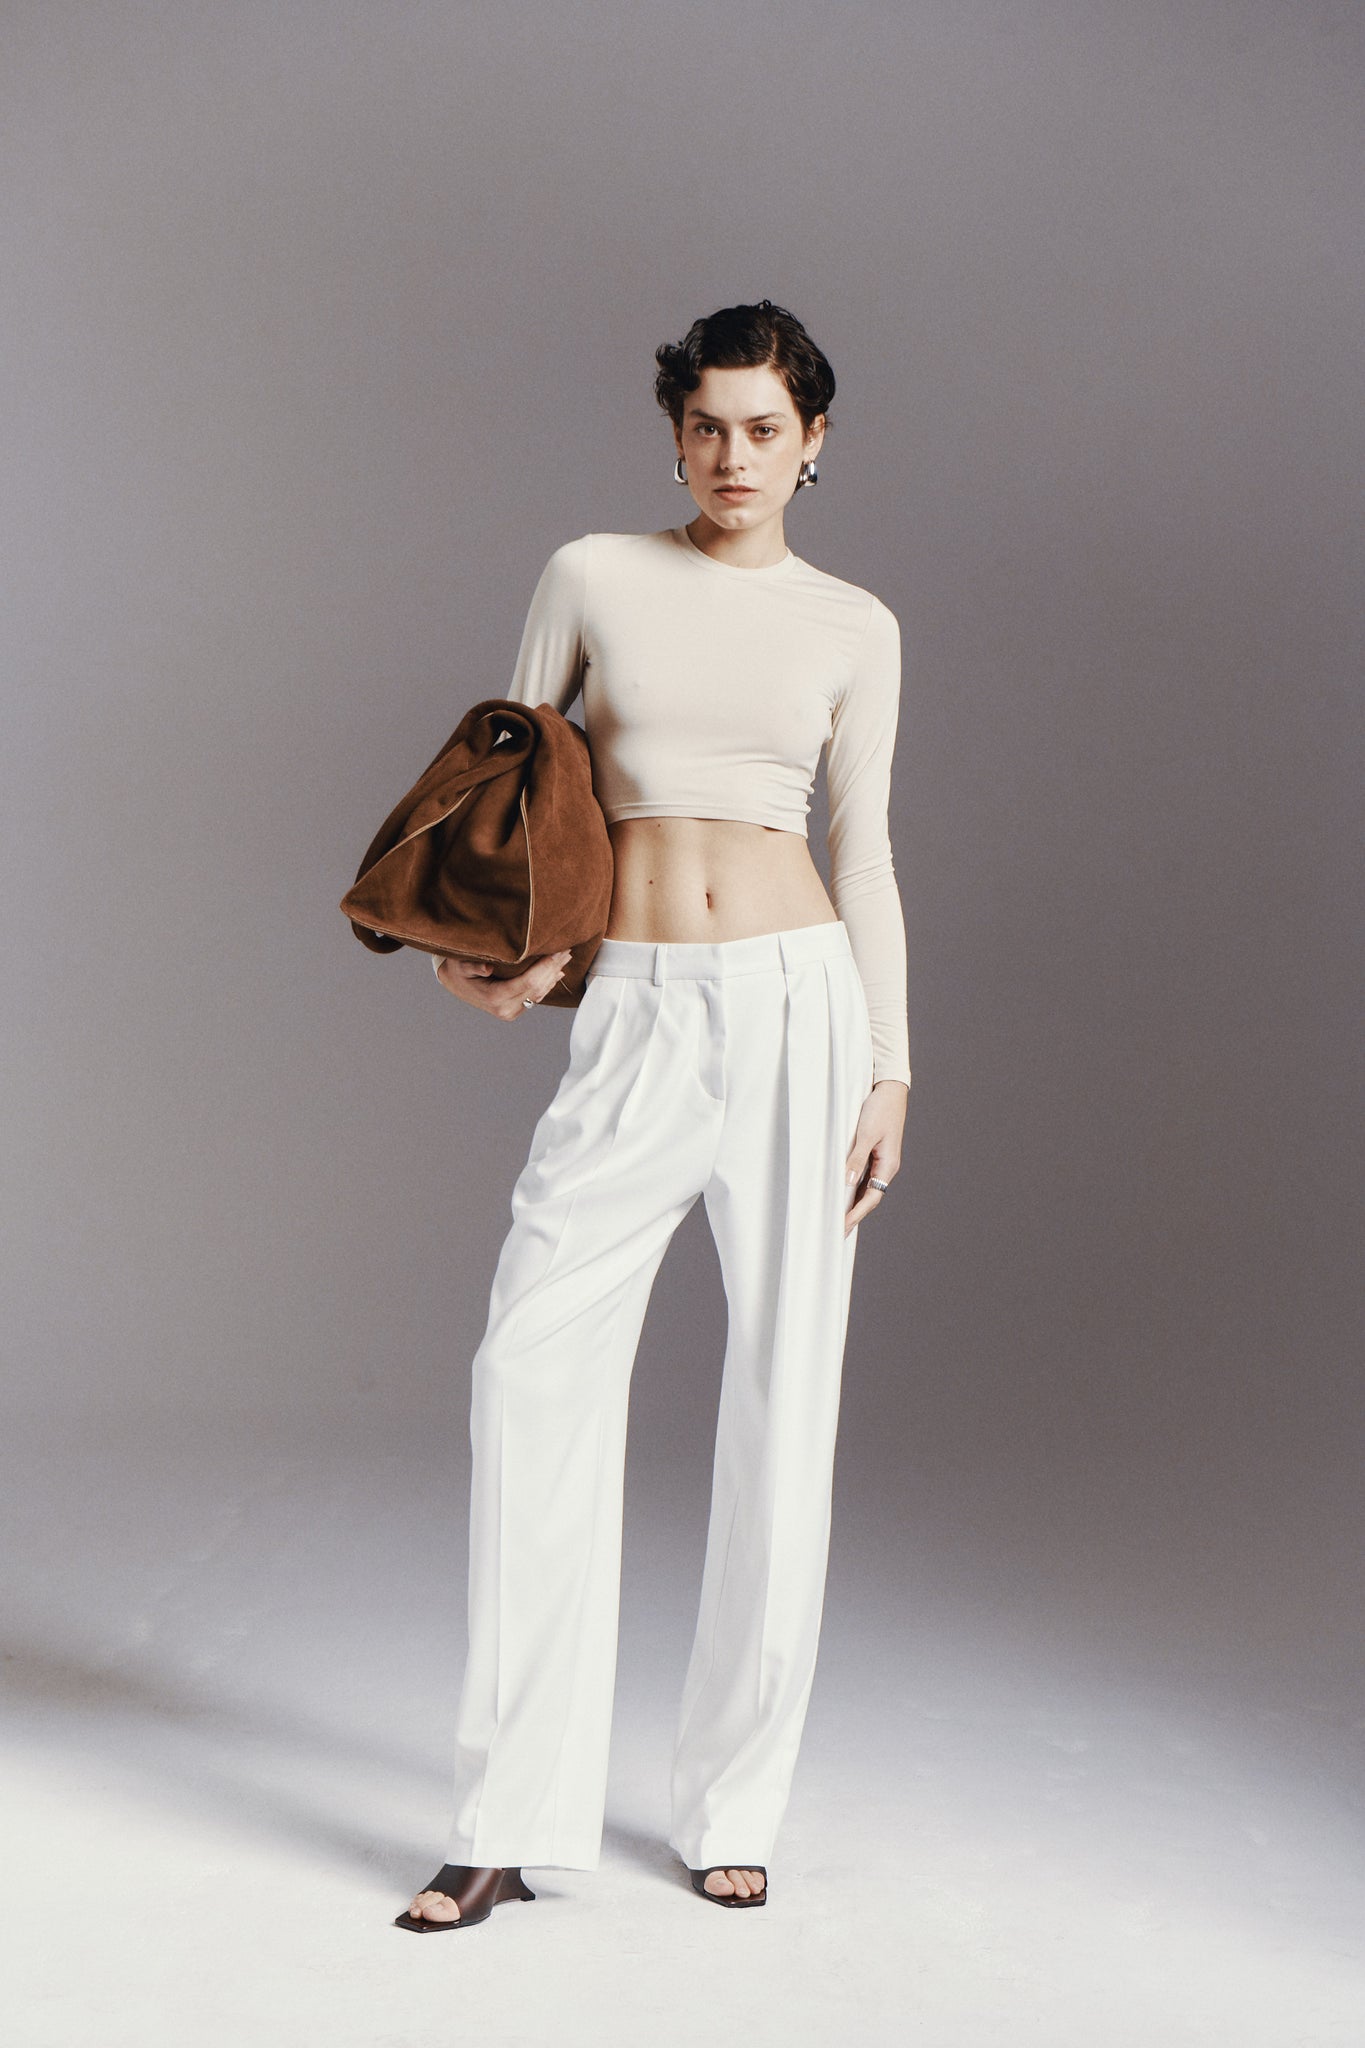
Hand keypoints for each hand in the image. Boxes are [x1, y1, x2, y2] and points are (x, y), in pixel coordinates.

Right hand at [434, 949, 573, 1020]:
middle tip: (566, 949)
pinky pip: (537, 997)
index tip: (557, 950)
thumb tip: (486, 968)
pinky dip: (548, 983)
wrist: (454, 985)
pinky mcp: (516, 1010)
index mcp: (495, 998)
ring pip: (540, 994)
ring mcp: (512, 1012)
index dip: (546, 966)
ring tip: (565, 956)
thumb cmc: (457, 970)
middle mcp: (506, 1009)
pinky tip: (557, 971)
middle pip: (538, 988)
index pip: (529, 982)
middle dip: (553, 968)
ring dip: (554, 974)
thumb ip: (473, 966)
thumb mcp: (460, 964)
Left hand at [844, 1080, 908, 1234]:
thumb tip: (846, 1182)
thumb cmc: (880, 1108)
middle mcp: (886, 1166)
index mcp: (888, 1165)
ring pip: (865, 1187)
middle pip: (868, 1197)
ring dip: (851, 1202)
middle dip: (853, 1214)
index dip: (855, 1215)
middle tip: (836, 1231)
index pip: (870, 1199)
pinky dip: (851, 1186)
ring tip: (836, 1217)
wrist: (890, 1088)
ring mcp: (881, 1160)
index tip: (841, 1228)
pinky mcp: (874, 1152)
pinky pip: (862, 1175)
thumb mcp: (866, 1133)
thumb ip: (856, 1158)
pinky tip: (840, 1191)